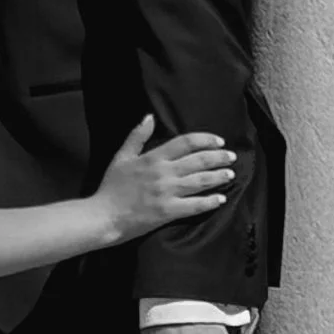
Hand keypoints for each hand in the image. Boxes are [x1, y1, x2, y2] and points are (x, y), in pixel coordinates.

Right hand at [92, 116, 234, 246]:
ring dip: (218, 177)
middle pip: (198, 161)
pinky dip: (210, 201)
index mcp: (153, 158)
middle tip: (231, 157)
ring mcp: (167, 192)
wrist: (103, 216)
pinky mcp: (168, 211)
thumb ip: (137, 136)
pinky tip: (220, 198)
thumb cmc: (111, 187)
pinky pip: (195, 205)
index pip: (186, 143)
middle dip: (218, 157)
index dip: (205, 140)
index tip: (218, 141)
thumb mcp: (121, 157)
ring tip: (230, 174)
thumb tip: (149, 117)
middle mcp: (163, 173)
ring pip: (200, 181)